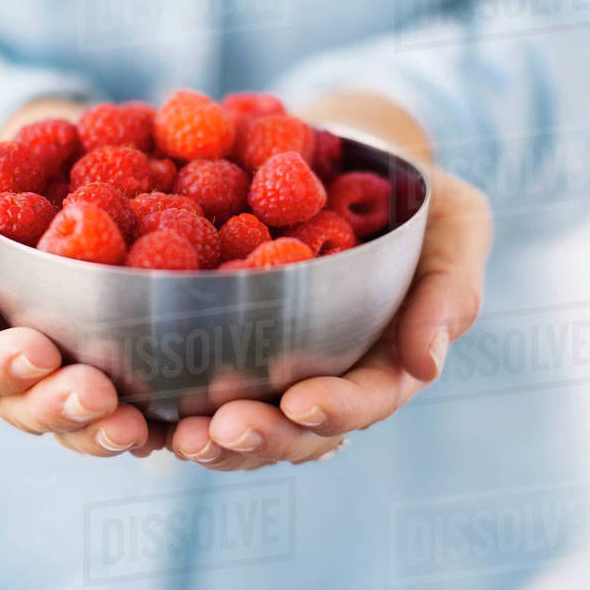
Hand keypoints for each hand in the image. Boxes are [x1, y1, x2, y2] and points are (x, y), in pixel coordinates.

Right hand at [0, 98, 166, 457]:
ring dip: (104, 431)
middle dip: (61, 406)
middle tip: (95, 393)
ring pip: (85, 425)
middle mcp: (24, 376)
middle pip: (33, 410)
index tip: (38, 349)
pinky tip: (181, 427)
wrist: (64, 176)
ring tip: (132, 425)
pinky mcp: (131, 376)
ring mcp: (77, 380)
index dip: (4, 368)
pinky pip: (144, 415)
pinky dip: (160, 426)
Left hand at [166, 93, 491, 469]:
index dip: (336, 409)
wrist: (340, 153)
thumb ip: (450, 287)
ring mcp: (272, 363)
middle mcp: (326, 373)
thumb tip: (426, 364)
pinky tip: (134, 399)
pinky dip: (167, 397)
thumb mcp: (455, 223)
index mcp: (385, 357)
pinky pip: (194, 377)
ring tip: (173, 433)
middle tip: (218, 430)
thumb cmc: (412, 190)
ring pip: (241, 420)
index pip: (366, 398)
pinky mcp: (220, 336)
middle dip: (258, 437)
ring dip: (207, 435)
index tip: (301, 403)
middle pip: (295, 430)